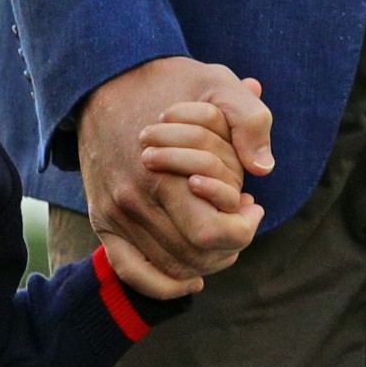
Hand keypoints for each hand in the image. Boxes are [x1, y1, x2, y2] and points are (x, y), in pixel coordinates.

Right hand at [78, 58, 271, 297]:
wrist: (105, 82)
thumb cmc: (169, 84)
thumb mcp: (218, 84)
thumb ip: (249, 121)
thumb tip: (263, 169)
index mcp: (162, 175)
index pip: (213, 234)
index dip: (244, 229)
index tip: (253, 204)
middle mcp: (133, 203)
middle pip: (195, 257)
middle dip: (230, 245)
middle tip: (241, 218)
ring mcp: (114, 214)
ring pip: (171, 267)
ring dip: (206, 261)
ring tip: (219, 231)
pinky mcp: (102, 219)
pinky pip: (130, 271)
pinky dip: (163, 285)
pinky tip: (191, 280)